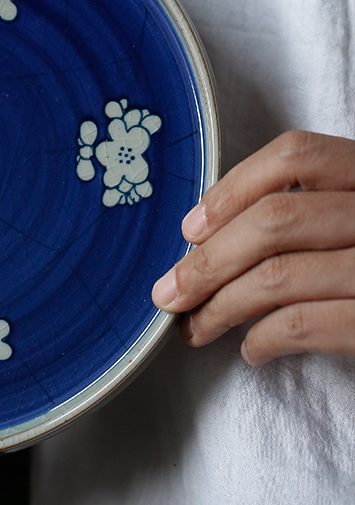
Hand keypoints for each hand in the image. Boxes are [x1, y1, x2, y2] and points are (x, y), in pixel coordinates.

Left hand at [152, 131, 354, 364]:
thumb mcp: (352, 218)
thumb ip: (310, 212)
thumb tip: (208, 235)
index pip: (296, 155)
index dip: (231, 188)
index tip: (190, 228)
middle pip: (274, 220)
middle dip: (206, 262)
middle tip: (167, 293)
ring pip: (280, 275)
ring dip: (221, 307)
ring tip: (195, 328)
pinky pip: (309, 324)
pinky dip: (265, 339)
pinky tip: (250, 350)